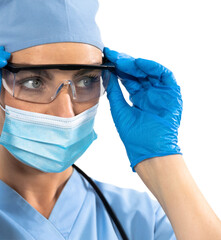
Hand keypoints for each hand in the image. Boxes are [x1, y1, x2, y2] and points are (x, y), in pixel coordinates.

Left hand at [104, 47, 182, 170]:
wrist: (148, 149)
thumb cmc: (133, 134)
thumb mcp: (118, 109)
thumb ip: (114, 91)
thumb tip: (106, 74)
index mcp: (136, 97)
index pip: (126, 78)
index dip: (117, 67)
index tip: (106, 57)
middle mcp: (148, 93)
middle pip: (137, 72)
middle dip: (124, 62)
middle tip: (113, 54)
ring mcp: (160, 92)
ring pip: (148, 71)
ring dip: (136, 64)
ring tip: (122, 60)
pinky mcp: (172, 93)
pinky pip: (163, 75)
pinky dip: (152, 67)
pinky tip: (138, 63)